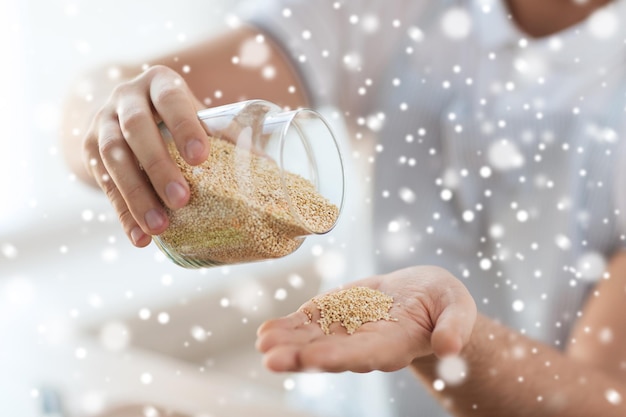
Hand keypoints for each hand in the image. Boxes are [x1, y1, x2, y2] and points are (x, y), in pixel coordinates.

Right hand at [82, 65, 208, 246]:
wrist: (124, 111)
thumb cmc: (175, 117)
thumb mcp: (196, 115)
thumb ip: (224, 136)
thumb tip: (266, 167)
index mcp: (159, 83)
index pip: (170, 99)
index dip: (184, 126)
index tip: (200, 158)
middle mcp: (126, 98)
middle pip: (136, 129)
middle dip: (158, 166)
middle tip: (181, 199)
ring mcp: (102, 123)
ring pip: (113, 158)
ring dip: (137, 195)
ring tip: (160, 227)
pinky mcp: (88, 151)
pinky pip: (104, 185)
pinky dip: (123, 213)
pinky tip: (140, 236)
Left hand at [256, 265, 476, 372]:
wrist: (422, 294)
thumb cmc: (444, 302)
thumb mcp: (457, 307)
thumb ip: (454, 326)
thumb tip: (450, 347)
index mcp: (395, 345)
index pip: (365, 355)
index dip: (340, 357)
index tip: (316, 361)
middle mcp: (365, 344)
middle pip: (330, 354)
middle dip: (301, 357)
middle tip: (272, 360)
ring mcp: (347, 330)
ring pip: (313, 340)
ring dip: (287, 343)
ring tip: (262, 343)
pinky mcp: (335, 314)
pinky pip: (308, 323)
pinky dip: (288, 327)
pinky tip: (265, 331)